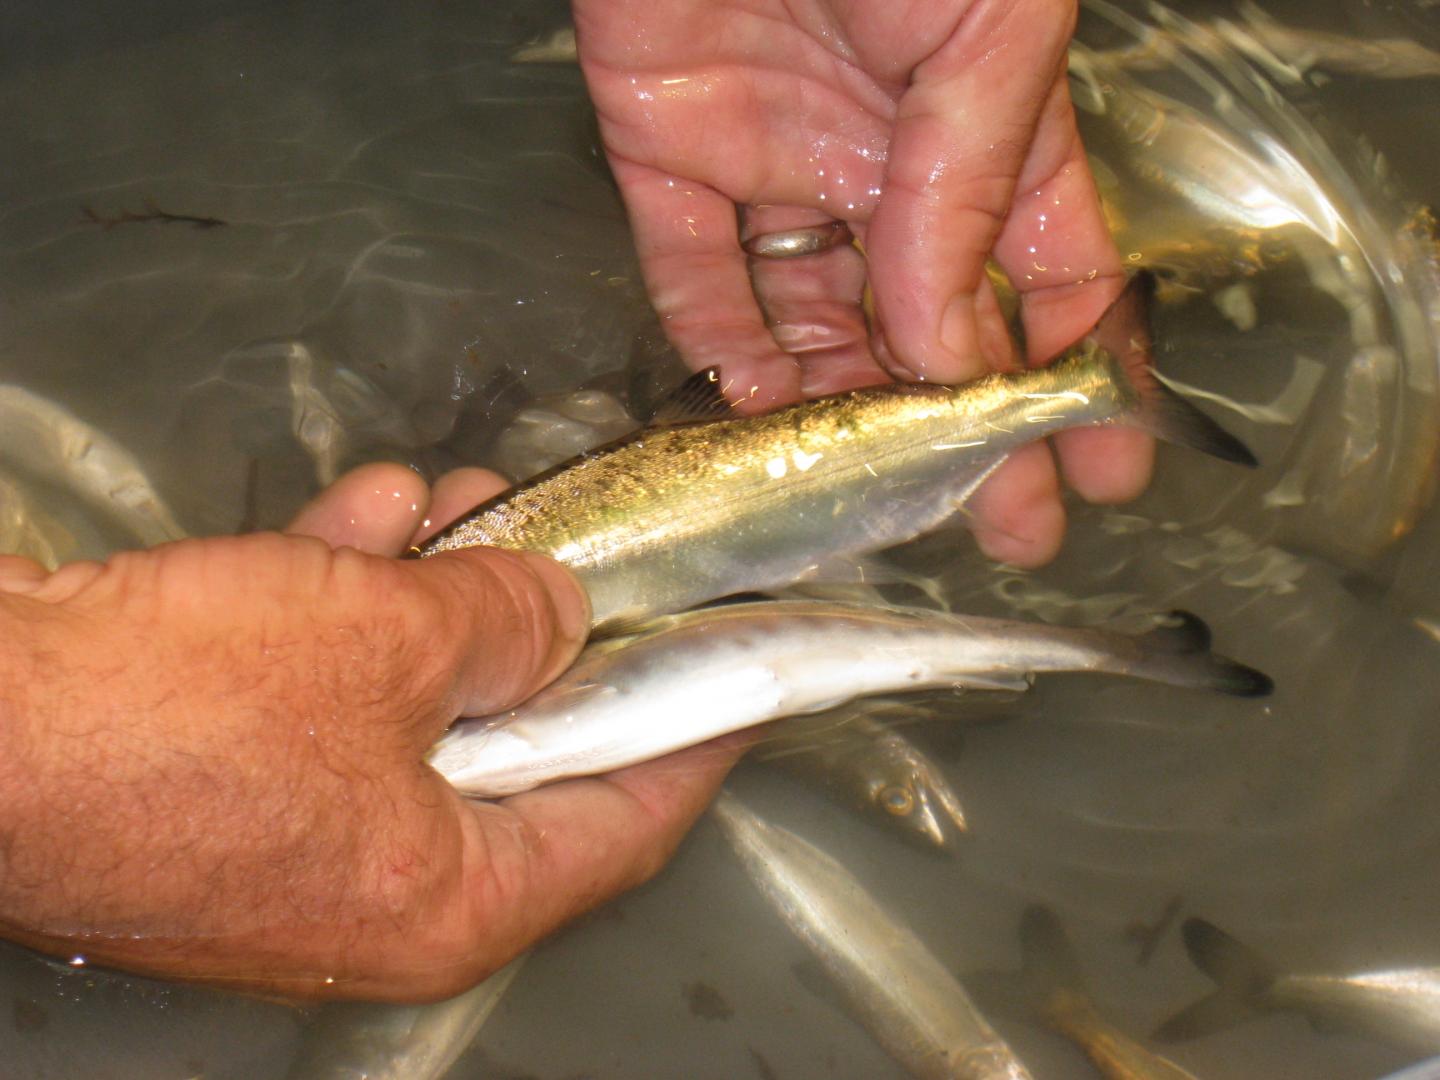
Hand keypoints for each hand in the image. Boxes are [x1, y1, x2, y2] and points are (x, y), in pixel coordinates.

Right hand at [0, 463, 745, 999]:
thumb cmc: (182, 708)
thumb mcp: (390, 642)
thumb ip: (506, 622)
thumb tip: (556, 612)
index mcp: (451, 900)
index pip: (627, 821)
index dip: (693, 735)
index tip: (741, 676)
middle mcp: (381, 890)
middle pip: (519, 753)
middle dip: (549, 634)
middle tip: (595, 558)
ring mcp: (298, 841)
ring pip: (417, 704)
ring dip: (443, 596)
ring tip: (475, 502)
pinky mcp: (227, 784)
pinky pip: (327, 695)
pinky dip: (352, 607)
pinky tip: (369, 514)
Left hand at [573, 0, 1153, 566]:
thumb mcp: (983, 32)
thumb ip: (971, 193)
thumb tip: (956, 354)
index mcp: (984, 118)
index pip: (1047, 271)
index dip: (1076, 372)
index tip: (1103, 465)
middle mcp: (882, 159)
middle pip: (934, 324)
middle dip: (967, 429)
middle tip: (998, 527)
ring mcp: (774, 164)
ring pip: (815, 320)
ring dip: (843, 412)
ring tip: (870, 499)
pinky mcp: (664, 158)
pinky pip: (695, 278)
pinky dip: (723, 352)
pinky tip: (759, 417)